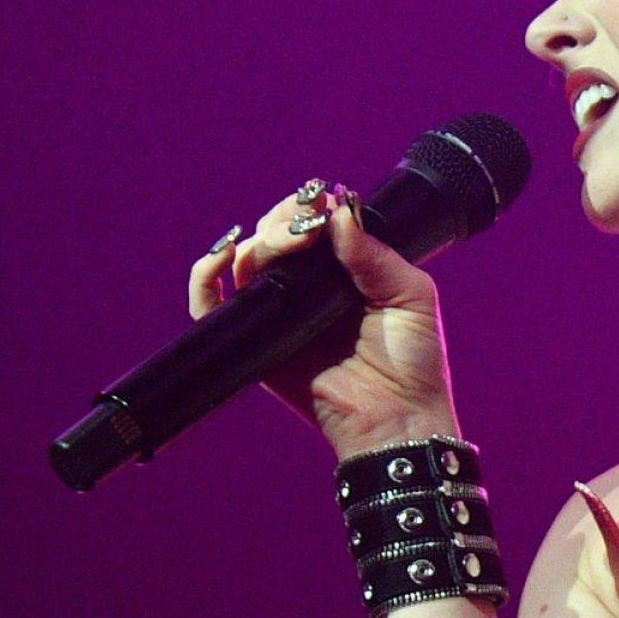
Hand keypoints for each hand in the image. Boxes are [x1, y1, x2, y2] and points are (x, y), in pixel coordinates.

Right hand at [188, 183, 459, 460]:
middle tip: (307, 225)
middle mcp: (308, 288)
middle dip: (285, 220)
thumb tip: (340, 212)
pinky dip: (205, 278)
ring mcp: (279, 314)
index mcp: (345, 272)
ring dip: (259, 241)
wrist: (397, 417)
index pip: (313, 225)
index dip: (310, 207)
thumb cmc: (413, 360)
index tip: (321, 199)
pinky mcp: (255, 344)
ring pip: (246, 261)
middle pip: (273, 237)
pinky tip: (223, 257)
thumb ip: (373, 254)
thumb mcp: (409, 294)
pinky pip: (212, 307)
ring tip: (288, 242)